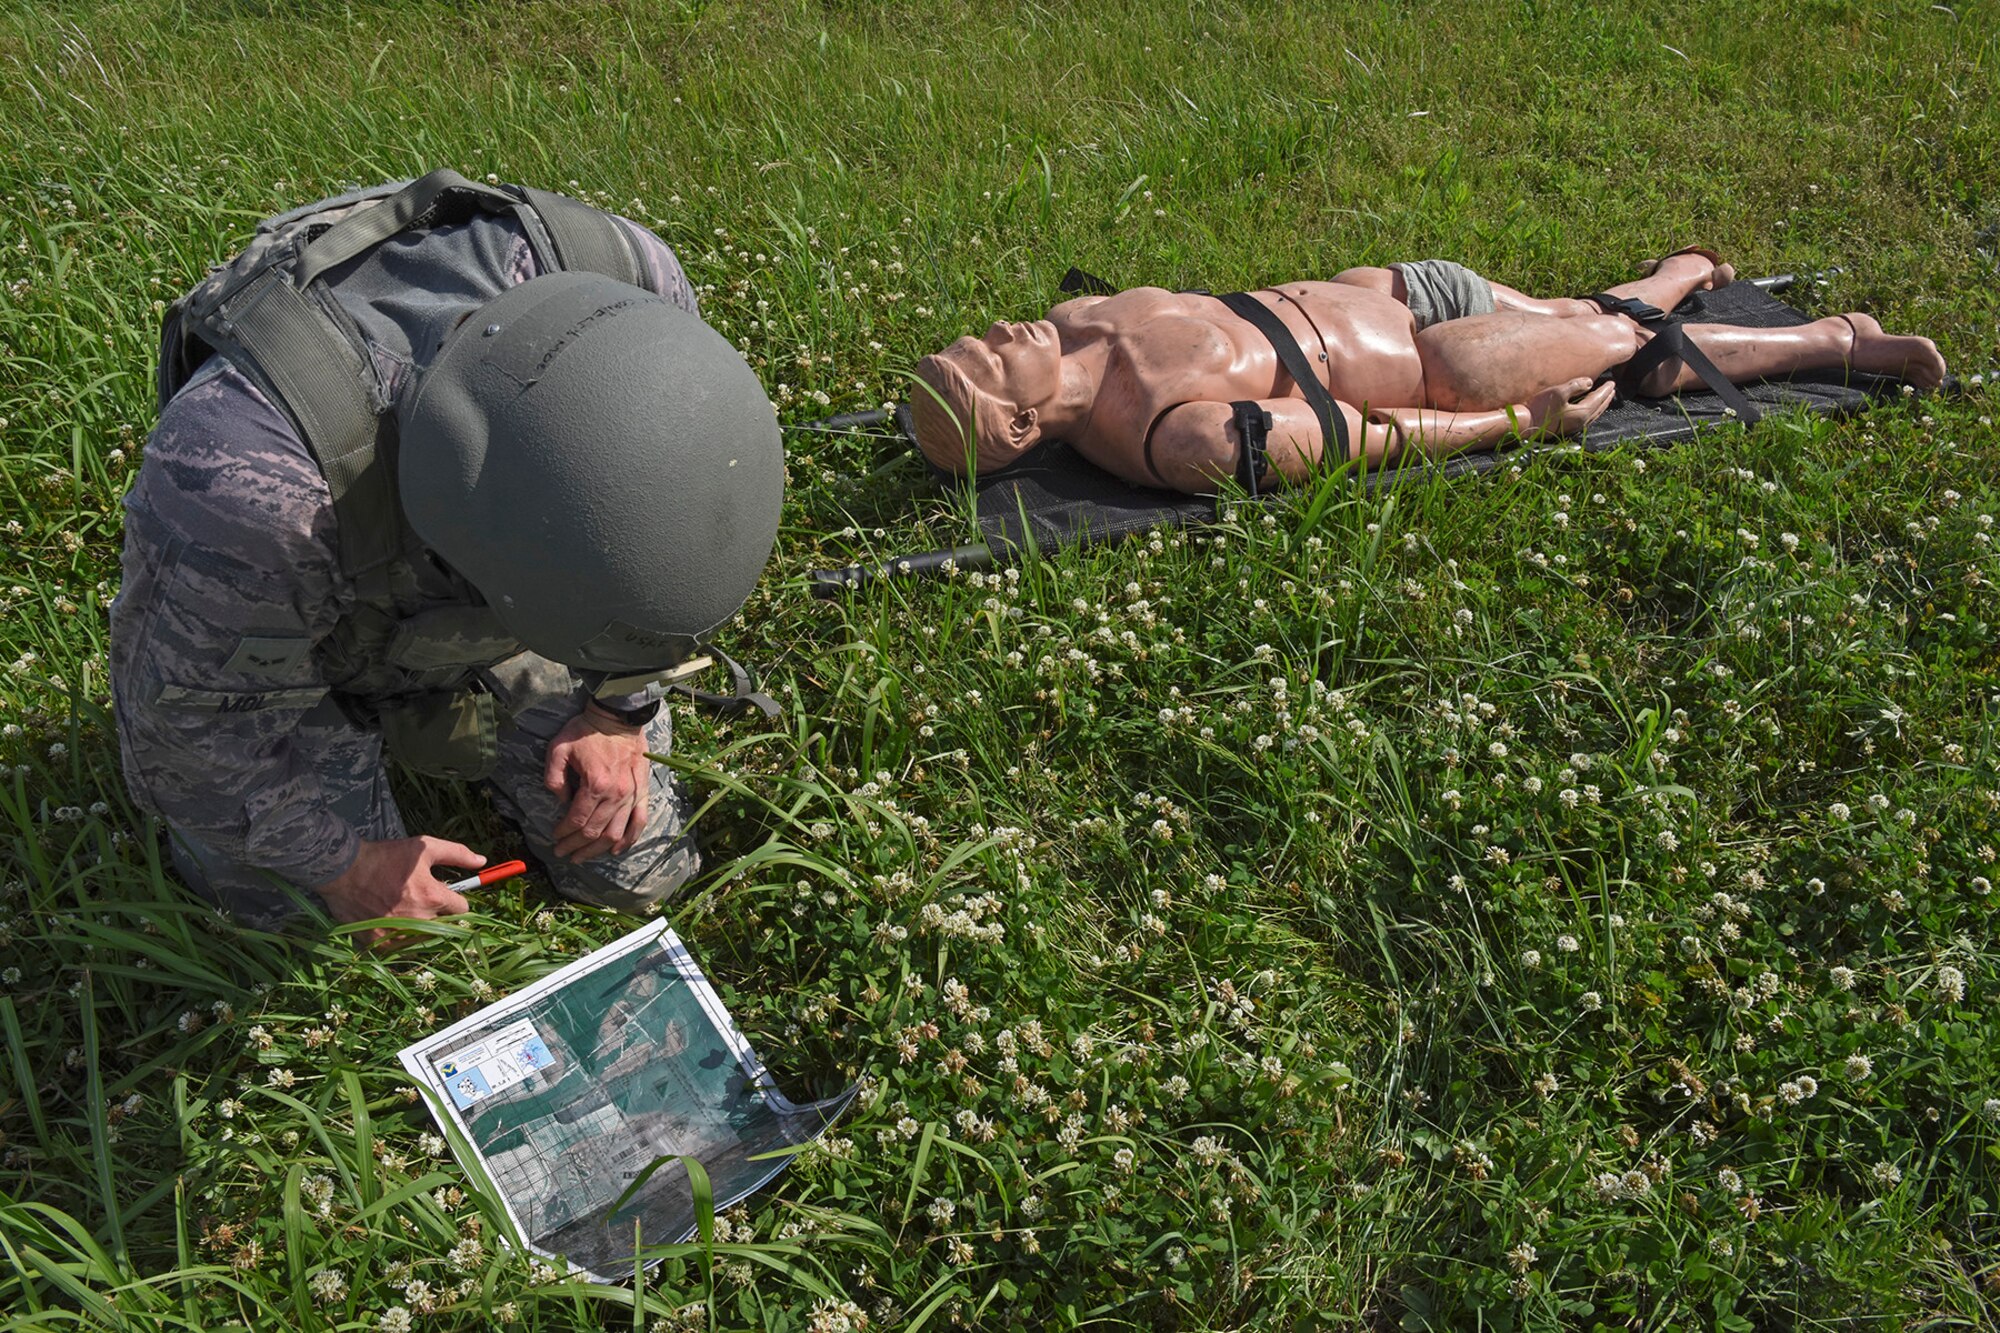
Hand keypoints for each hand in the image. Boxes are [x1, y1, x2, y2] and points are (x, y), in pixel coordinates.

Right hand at [315, 836, 483, 940]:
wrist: (344, 870)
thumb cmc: (386, 857)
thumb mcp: (424, 847)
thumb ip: (456, 854)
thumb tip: (482, 862)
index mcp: (432, 897)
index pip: (463, 909)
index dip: (455, 900)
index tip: (443, 894)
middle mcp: (419, 920)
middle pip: (445, 924)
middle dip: (438, 913)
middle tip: (419, 899)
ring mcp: (399, 934)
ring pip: (425, 938)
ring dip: (421, 927)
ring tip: (403, 908)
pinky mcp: (381, 944)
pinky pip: (403, 947)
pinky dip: (402, 937)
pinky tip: (391, 920)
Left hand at [544, 706, 652, 862]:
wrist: (618, 717)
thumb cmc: (586, 731)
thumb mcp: (558, 748)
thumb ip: (554, 778)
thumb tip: (561, 800)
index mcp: (595, 784)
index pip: (577, 820)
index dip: (564, 833)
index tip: (555, 837)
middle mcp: (616, 794)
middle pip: (595, 831)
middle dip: (576, 846)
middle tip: (563, 853)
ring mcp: (631, 795)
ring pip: (615, 833)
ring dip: (598, 849)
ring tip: (583, 856)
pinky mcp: (642, 792)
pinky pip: (639, 821)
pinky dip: (629, 839)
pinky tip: (616, 850)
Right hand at [1523, 378, 1615, 437]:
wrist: (1525, 424)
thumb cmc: (1540, 408)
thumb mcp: (1559, 392)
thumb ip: (1576, 385)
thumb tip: (1590, 382)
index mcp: (1582, 413)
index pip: (1598, 399)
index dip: (1606, 390)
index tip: (1612, 382)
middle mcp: (1580, 422)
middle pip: (1599, 408)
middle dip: (1606, 398)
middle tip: (1612, 390)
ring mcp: (1573, 427)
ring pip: (1593, 415)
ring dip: (1600, 406)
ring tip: (1603, 399)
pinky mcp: (1565, 428)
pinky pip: (1585, 418)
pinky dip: (1591, 411)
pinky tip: (1586, 409)